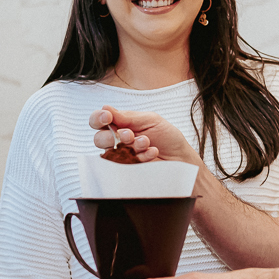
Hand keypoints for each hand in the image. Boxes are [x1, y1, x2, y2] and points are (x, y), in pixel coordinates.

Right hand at [89, 106, 203, 165]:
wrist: (180, 158)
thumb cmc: (167, 137)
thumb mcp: (150, 120)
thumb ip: (127, 116)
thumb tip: (105, 108)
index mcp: (120, 125)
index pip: (98, 120)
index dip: (98, 118)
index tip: (108, 117)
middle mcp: (117, 140)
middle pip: (99, 138)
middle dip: (112, 136)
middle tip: (129, 135)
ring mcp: (121, 156)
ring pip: (110, 152)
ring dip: (129, 145)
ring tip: (146, 142)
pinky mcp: (126, 170)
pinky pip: (123, 164)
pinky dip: (139, 155)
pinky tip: (152, 152)